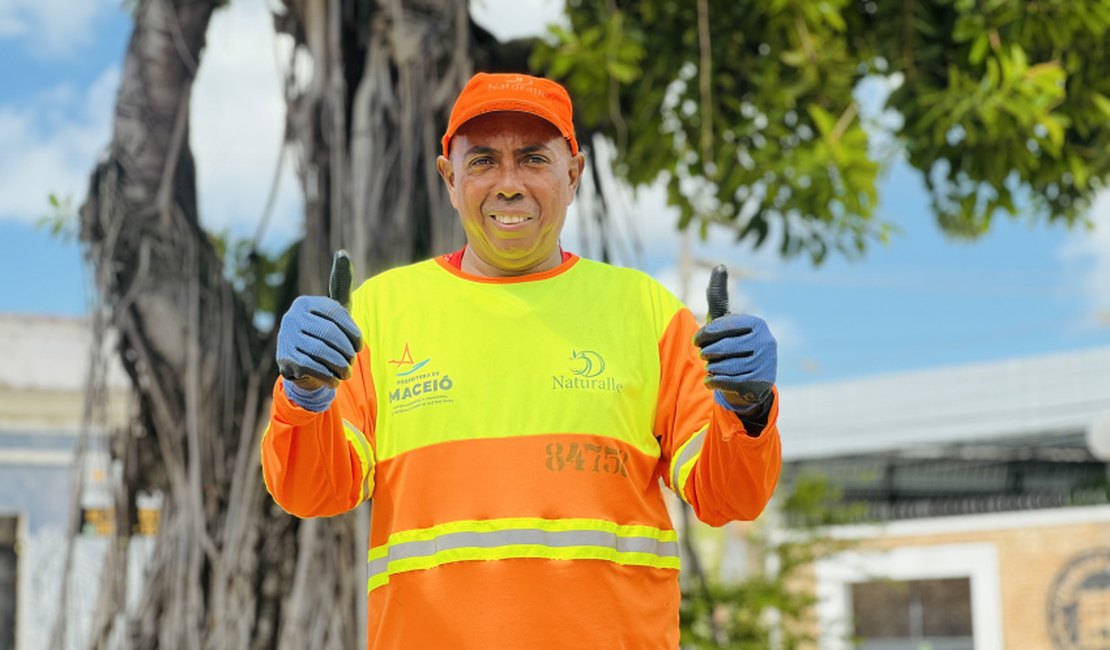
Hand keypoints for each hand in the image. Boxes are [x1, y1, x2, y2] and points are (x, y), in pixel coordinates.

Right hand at [276, 251, 360, 398]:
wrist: (303, 365)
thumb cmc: (326, 332)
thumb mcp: (336, 309)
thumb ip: (340, 283)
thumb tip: (342, 252)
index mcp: (306, 303)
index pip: (336, 314)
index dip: (352, 332)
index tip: (360, 346)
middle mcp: (292, 316)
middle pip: (329, 334)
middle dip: (345, 351)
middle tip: (352, 361)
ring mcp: (286, 337)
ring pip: (322, 352)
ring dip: (339, 365)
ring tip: (346, 372)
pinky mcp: (284, 358)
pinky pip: (312, 367)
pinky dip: (328, 376)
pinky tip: (334, 379)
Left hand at [694, 265, 776, 413]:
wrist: (750, 379)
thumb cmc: (732, 343)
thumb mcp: (724, 320)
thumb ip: (719, 296)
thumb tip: (720, 266)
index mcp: (756, 324)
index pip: (719, 327)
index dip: (703, 336)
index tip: (696, 341)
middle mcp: (766, 342)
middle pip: (720, 348)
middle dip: (707, 354)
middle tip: (705, 357)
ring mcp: (765, 363)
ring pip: (722, 366)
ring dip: (711, 369)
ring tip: (714, 367)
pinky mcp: (760, 383)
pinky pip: (727, 382)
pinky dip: (714, 382)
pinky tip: (713, 380)